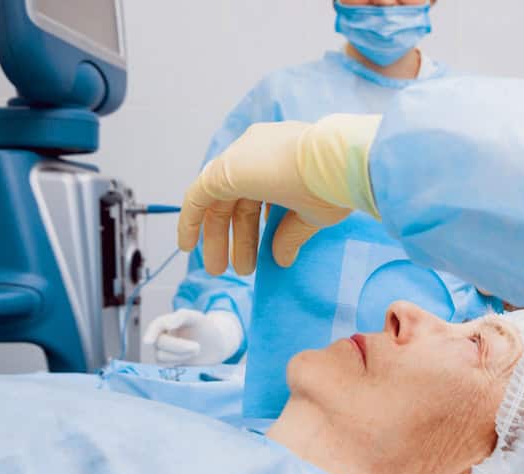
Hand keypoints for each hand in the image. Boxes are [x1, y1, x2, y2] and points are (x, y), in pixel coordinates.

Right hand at [142, 309, 243, 365]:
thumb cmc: (205, 327)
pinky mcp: (168, 364)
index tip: (148, 342)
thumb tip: (168, 325)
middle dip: (179, 347)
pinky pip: (166, 367)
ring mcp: (163, 350)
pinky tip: (190, 358)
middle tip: (197, 347)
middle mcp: (161, 336)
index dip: (151, 333)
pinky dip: (179, 363)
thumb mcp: (197, 318)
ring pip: (161, 357)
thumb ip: (182, 317)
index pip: (156, 326)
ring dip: (181, 356)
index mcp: (167, 322)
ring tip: (196, 350)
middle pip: (160, 343)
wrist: (216, 344)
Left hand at [176, 114, 381, 273]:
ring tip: (220, 270)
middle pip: (239, 203)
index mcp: (281, 159)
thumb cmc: (333, 185)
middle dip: (239, 239)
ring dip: (218, 237)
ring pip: (219, 203)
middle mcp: (257, 154)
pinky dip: (190, 220)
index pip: (261, 196)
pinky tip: (188, 246)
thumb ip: (290, 234)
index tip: (260, 251)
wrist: (335, 163)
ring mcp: (239, 160)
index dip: (256, 226)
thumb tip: (281, 258)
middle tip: (240, 269)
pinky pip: (198, 196)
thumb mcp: (311, 215)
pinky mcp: (223, 171)